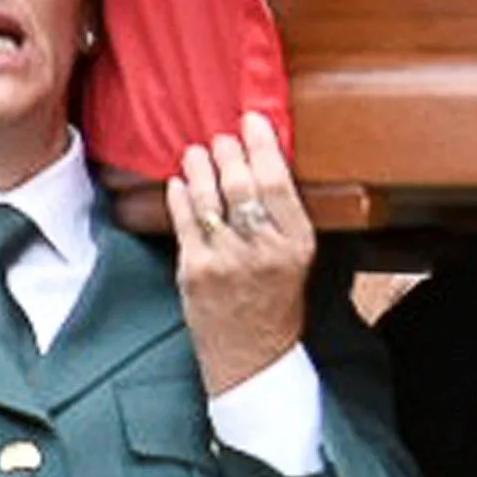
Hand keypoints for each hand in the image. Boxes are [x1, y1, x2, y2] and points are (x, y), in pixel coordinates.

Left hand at [167, 112, 315, 395]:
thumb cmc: (276, 301)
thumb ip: (281, 217)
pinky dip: (181, 196)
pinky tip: (179, 181)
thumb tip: (260, 163)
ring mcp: (226, 260)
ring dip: (201, 167)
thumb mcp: (296, 258)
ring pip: (210, 199)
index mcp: (297, 243)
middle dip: (228, 153)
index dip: (262, 146)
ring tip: (197, 152)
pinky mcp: (195, 270)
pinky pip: (185, 222)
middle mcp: (264, 250)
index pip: (278, 182)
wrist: (252, 354)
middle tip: (222, 137)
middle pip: (242, 185)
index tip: (252, 121)